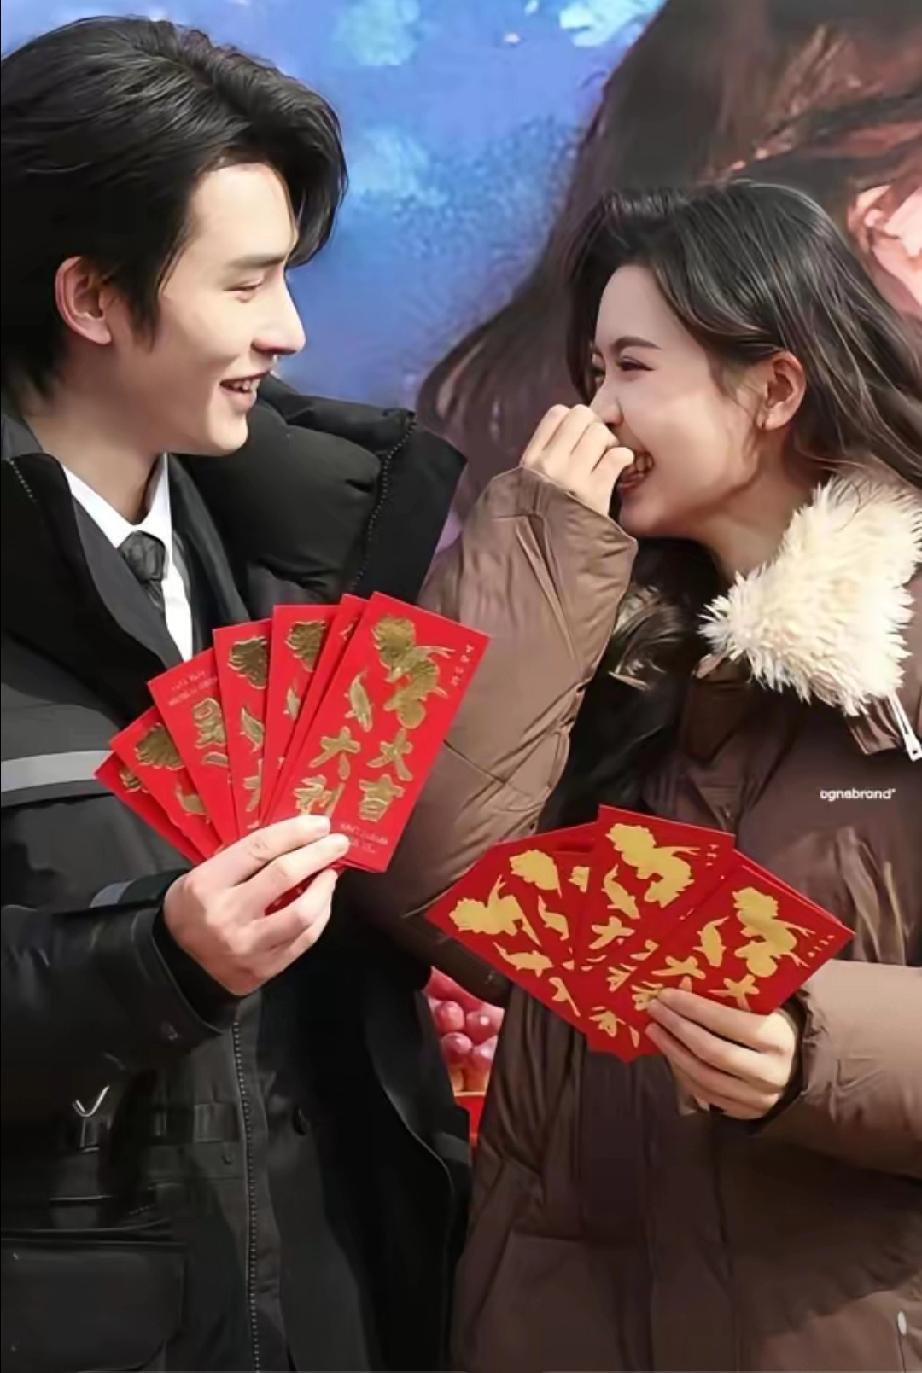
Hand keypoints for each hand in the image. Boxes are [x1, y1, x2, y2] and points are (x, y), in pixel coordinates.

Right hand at [163, 815, 348, 995]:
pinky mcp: (264, 970)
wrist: (178, 964)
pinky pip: (305, 939)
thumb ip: (246, 859)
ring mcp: (247, 947)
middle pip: (284, 876)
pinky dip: (320, 916)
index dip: (295, 833)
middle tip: (338, 842)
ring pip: (302, 913)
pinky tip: (322, 902)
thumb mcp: (206, 874)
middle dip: (318, 854)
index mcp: (207, 884)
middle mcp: (227, 915)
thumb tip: (299, 837)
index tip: (321, 824)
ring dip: (324, 889)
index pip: (258, 849)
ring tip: (329, 875)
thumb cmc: (196, 907)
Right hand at [520, 404, 634, 516]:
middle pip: (581, 416)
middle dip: (595, 427)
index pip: (556, 414)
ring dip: (610, 442)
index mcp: (531, 460)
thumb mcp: (527, 489)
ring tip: (608, 461)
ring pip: (599, 432)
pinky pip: (616, 456)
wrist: (546, 562)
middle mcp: (549, 464)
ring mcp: (572, 477)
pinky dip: (623, 459)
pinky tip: (620, 471)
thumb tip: (569, 436)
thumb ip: (543, 461)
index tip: (579, 437)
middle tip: (598, 448)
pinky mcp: (595, 492)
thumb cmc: (539, 525)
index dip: (574, 420)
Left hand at [646, 988, 799, 1120]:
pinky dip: (683, 1074)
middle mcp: (768, 1072)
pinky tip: (670, 1054)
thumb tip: (685, 983)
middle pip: (710, 1051)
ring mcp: (757, 1098)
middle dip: (677, 1028)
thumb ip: (734, 998)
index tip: (666, 994)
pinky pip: (706, 1095)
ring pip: (704, 1077)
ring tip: (655, 1030)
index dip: (693, 1008)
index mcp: (777, 1039)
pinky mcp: (747, 1113)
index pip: (726, 1023)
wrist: (806, 1068)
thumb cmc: (780, 1026)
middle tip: (654, 1010)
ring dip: (673, 1052)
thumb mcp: (769, 1007)